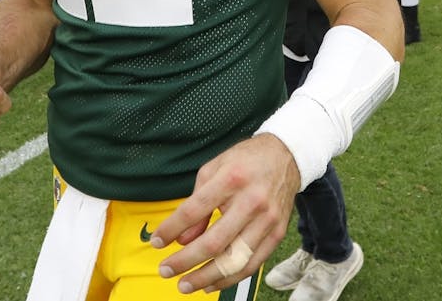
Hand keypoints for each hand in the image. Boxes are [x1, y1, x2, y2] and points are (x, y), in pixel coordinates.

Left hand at [148, 135, 299, 294]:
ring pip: (235, 260)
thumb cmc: (243, 162)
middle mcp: (251, 202)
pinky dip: (230, 278)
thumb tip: (181, 238)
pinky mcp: (277, 234)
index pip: (194, 210)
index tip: (156, 242)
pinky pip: (252, 264)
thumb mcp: (212, 170)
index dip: (171, 229)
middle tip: (166, 271)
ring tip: (186, 285)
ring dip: (207, 277)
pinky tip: (212, 283)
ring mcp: (267, 221)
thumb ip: (195, 203)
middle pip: (215, 241)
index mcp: (230, 180)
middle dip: (186, 261)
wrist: (285, 157)